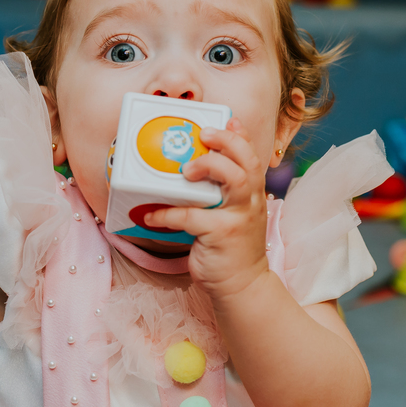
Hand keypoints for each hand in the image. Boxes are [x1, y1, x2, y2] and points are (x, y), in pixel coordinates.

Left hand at [143, 117, 270, 301]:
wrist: (242, 286)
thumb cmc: (231, 249)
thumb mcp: (233, 216)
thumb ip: (222, 194)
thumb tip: (194, 172)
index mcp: (252, 194)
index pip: (251, 157)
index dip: (240, 136)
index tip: (227, 120)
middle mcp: (251, 201)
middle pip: (246, 161)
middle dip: (226, 142)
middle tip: (203, 136)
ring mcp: (239, 217)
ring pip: (234, 180)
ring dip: (209, 166)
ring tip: (185, 170)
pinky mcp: (222, 235)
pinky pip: (192, 216)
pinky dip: (168, 213)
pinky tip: (152, 214)